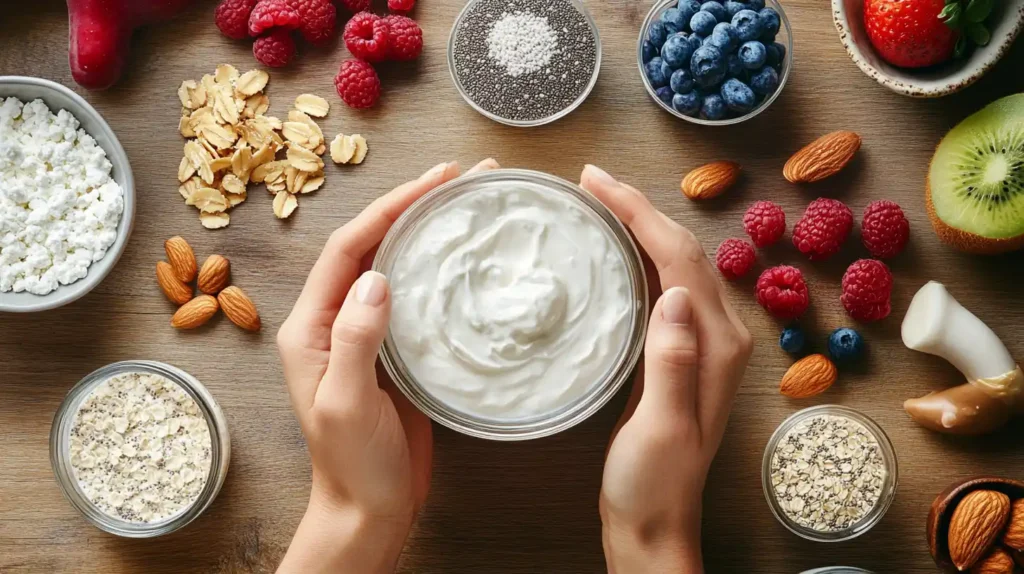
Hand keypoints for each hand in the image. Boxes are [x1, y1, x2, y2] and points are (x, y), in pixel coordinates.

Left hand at [276, 159, 499, 573]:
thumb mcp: (346, 403)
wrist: (369, 510)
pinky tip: (468, 258)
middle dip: (414, 206)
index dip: (389, 208)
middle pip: (374, 246)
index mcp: (311, 327)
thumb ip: (356, 339)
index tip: (433, 181)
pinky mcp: (399, 351)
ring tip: (471, 202)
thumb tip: (378, 277)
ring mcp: (369, 333)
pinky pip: (419, 298)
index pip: (349, 249)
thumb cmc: (351, 466)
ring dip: (430, 232)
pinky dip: (442, 271)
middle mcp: (337, 320)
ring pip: (399, 266)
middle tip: (463, 177)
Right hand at [580, 165, 752, 573]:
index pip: (680, 259)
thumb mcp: (663, 427)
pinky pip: (663, 288)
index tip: (597, 183)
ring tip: (599, 202)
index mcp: (717, 346)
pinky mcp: (679, 355)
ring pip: (674, 265)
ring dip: (640, 227)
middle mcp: (718, 337)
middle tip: (590, 181)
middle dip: (639, 208)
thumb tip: (671, 293)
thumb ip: (672, 361)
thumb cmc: (654, 482)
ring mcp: (700, 345)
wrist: (654, 522)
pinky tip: (615, 252)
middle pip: (682, 252)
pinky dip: (639, 259)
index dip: (640, 214)